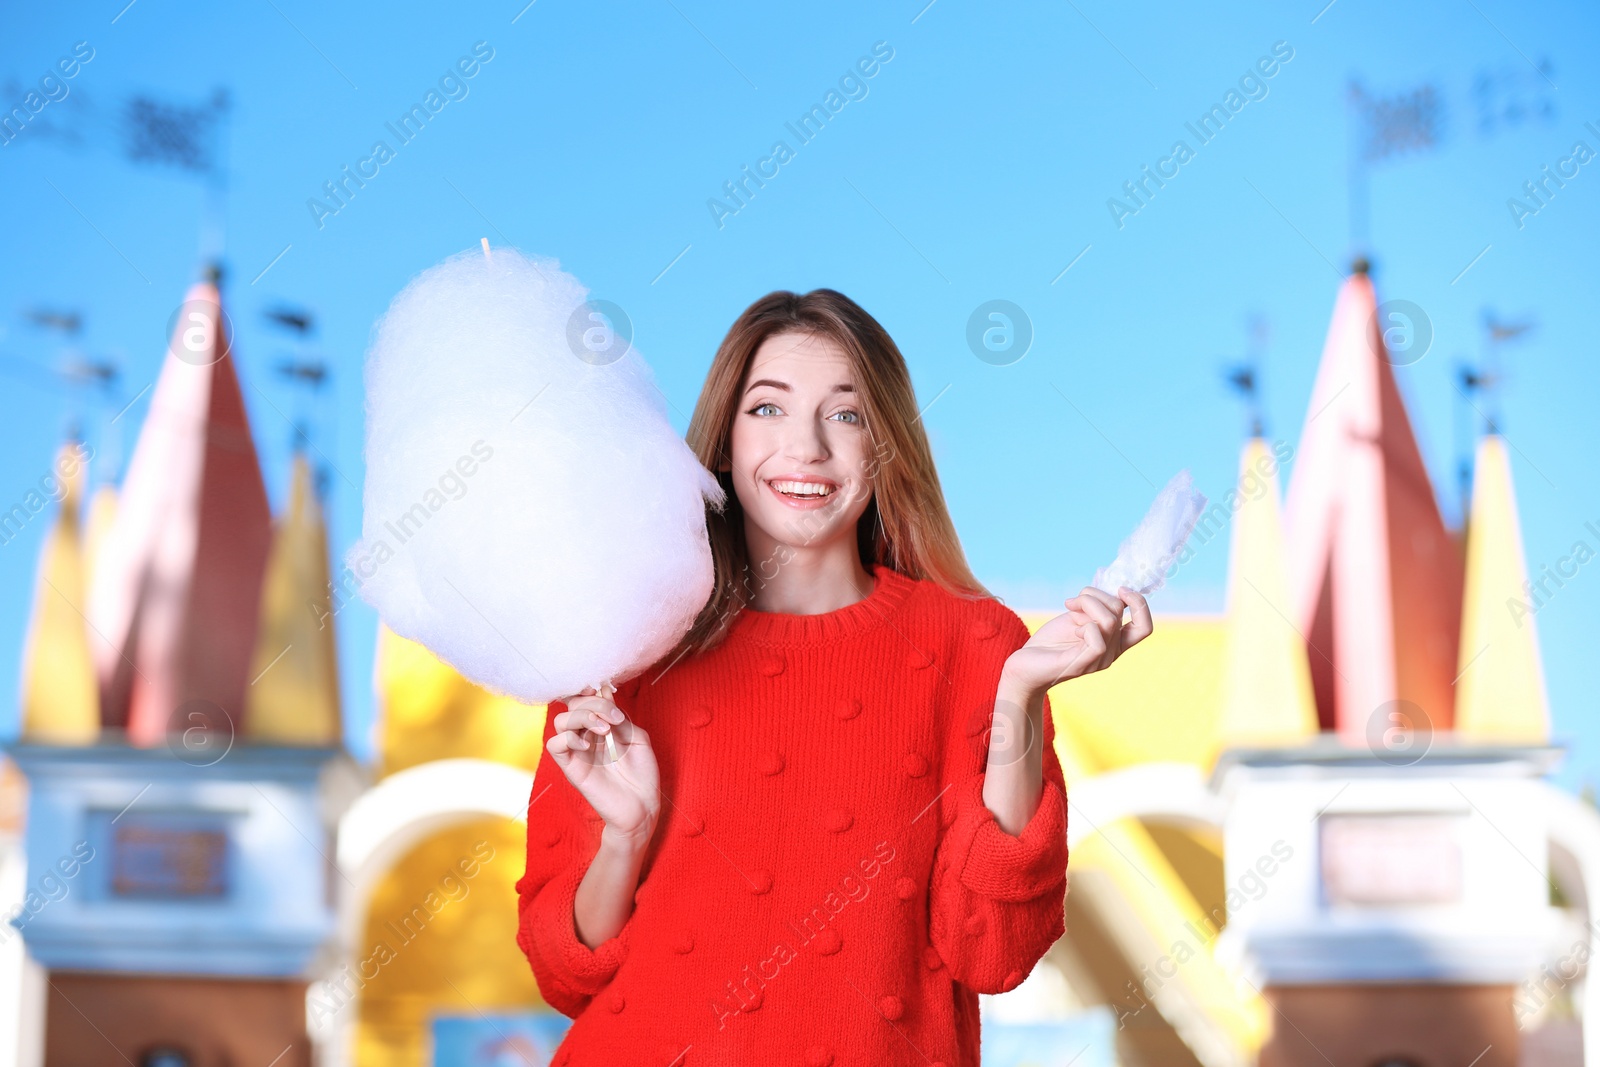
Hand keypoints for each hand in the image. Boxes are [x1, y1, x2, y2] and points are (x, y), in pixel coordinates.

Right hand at [546, 686, 660, 845]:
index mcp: (601, 725)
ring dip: (583, 718)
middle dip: (593, 704)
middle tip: (614, 718)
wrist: (643, 806)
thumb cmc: (642, 773)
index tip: (601, 689)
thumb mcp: (637, 737)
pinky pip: (555, 746)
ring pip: (561, 721)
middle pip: (573, 705)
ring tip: (604, 730)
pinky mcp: (571, 768)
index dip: (586, 689)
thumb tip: (604, 693)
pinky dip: (569, 739)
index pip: (583, 699)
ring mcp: (577, 751)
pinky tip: (588, 746)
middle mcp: (586, 735)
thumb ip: (620, 717)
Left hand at [1003, 585, 1152, 696]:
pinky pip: (1097, 636)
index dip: (1139, 603)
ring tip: (1069, 608)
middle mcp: (1111, 653)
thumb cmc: (1051, 642)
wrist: (1025, 666)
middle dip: (1095, 595)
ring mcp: (1098, 660)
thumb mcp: (1078, 617)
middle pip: (1119, 612)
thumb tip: (1110, 583)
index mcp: (1114, 642)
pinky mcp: (1083, 664)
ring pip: (1108, 620)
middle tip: (1074, 601)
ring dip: (1086, 603)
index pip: (1145, 627)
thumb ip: (1096, 607)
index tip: (1120, 589)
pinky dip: (1084, 624)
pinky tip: (1072, 628)